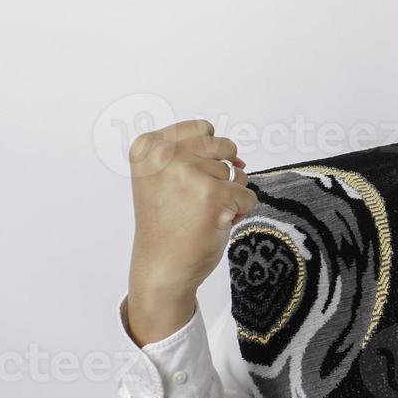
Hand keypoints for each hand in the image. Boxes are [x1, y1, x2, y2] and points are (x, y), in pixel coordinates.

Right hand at [125, 119, 257, 344]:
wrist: (161, 268)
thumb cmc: (166, 223)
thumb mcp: (163, 177)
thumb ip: (195, 154)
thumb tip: (240, 161)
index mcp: (149, 146)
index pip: (203, 129)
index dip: (206, 157)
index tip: (185, 183)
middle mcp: (166, 155)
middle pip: (223, 147)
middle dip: (220, 175)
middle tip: (194, 201)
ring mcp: (191, 174)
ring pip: (237, 172)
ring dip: (229, 195)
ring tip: (201, 214)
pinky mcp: (215, 197)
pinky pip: (248, 195)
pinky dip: (240, 212)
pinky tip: (214, 225)